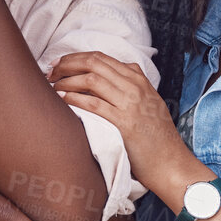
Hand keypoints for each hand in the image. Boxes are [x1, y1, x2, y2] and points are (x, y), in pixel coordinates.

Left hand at [49, 52, 192, 195]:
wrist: (170, 163)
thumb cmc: (156, 137)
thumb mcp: (149, 102)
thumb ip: (131, 86)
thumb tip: (107, 75)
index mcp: (139, 79)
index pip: (101, 57)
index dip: (76, 57)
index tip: (59, 63)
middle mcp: (135, 87)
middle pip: (94, 63)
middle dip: (67, 64)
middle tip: (50, 72)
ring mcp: (131, 103)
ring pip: (92, 80)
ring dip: (67, 80)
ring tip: (52, 86)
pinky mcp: (124, 123)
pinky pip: (94, 104)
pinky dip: (74, 98)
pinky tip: (62, 99)